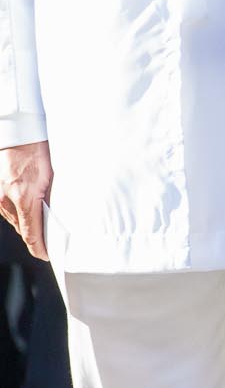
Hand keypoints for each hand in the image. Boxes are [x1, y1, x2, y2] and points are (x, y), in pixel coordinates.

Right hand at [0, 141, 50, 260]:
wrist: (17, 132)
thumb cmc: (36, 149)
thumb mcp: (52, 175)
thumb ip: (50, 196)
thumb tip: (54, 212)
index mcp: (24, 197)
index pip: (31, 233)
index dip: (39, 248)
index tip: (46, 255)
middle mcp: (7, 199)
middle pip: (21, 228)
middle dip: (35, 235)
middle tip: (50, 239)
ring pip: (13, 218)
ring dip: (26, 222)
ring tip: (41, 221)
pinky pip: (6, 208)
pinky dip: (17, 212)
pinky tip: (27, 207)